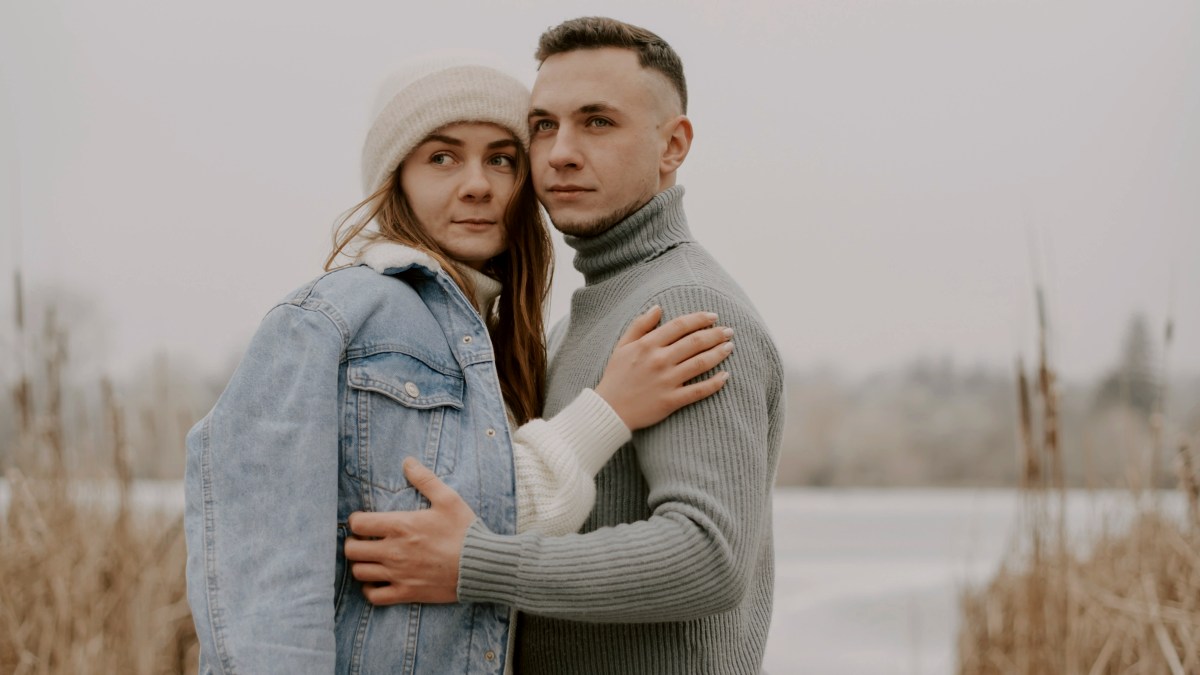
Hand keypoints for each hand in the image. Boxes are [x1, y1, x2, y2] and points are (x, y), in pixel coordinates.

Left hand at [344, 458, 476, 604]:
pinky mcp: (406, 593)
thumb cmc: (465, 531)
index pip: (358, 523)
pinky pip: (374, 596)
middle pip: (351, 550)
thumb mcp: (448, 499)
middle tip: (365, 540)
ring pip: (359, 572)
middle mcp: (393, 551)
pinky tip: (379, 581)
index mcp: (401, 526)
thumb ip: (425, 479)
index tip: (365, 521)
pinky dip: (371, 589)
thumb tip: (407, 461)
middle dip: (354, 542)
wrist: (481, 565)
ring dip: (361, 564)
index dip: (357, 520)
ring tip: (371, 559)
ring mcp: (398, 574)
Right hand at [594, 305, 732, 430]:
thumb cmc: (616, 376)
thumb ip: (640, 325)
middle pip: (695, 342)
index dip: (699, 319)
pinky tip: (725, 376)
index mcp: (648, 345)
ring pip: (700, 363)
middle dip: (715, 334)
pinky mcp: (671, 400)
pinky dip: (714, 383)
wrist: (609, 410)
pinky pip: (698, 390)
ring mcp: (666, 381)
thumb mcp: (622, 346)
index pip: (680, 325)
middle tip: (729, 331)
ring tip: (730, 347)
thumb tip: (658, 307)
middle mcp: (659, 360)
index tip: (713, 317)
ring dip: (719, 353)